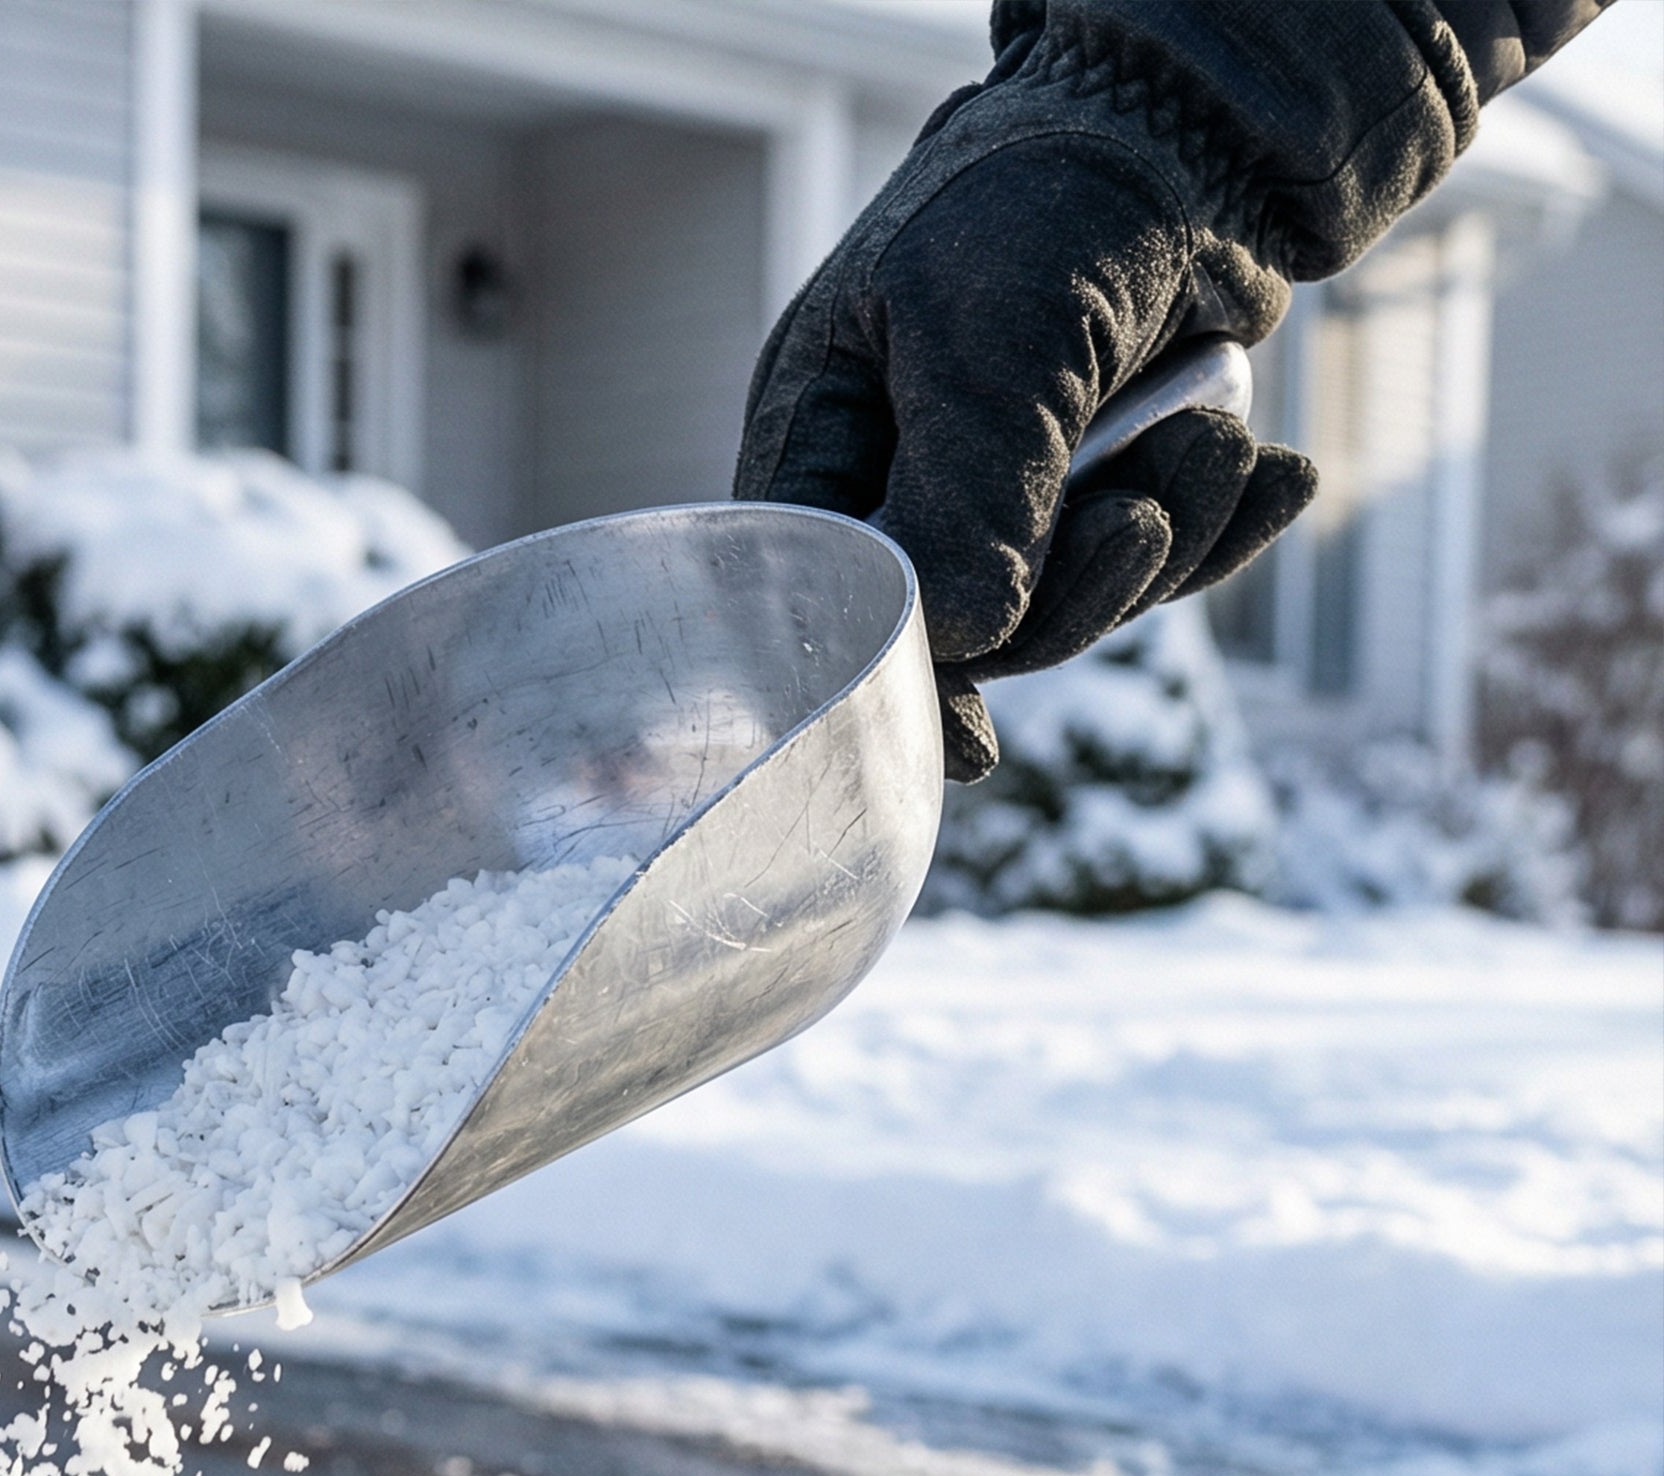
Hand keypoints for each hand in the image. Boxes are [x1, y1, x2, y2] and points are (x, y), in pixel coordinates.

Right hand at [735, 87, 1314, 781]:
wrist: (1203, 107)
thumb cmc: (1053, 191)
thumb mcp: (994, 334)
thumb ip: (965, 492)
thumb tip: (957, 643)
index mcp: (823, 442)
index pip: (825, 606)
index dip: (889, 681)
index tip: (970, 742)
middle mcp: (902, 482)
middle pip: (963, 632)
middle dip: (1074, 589)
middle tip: (1148, 512)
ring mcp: (1008, 492)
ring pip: (1069, 607)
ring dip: (1168, 535)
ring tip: (1220, 430)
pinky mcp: (1106, 482)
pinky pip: (1158, 566)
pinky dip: (1225, 527)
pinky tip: (1279, 478)